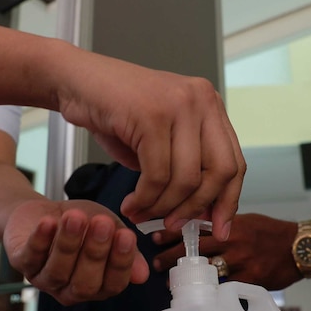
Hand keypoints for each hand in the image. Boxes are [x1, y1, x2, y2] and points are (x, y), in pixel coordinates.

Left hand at [2, 199, 149, 305]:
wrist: (44, 211)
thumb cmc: (82, 223)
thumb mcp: (111, 229)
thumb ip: (126, 249)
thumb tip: (142, 274)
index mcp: (98, 285)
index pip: (113, 284)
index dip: (121, 262)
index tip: (126, 236)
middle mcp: (71, 289)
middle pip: (85, 283)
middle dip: (95, 252)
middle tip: (103, 224)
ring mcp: (45, 280)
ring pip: (58, 271)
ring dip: (68, 243)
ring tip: (76, 218)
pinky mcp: (22, 263)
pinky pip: (31, 256)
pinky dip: (40, 239)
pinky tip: (48, 222)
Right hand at [55, 49, 245, 240]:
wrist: (75, 81)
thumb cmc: (114, 112)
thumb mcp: (161, 140)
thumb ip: (185, 169)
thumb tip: (204, 214)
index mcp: (210, 106)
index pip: (235, 162)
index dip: (228, 200)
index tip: (219, 229)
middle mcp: (201, 100)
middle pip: (221, 171)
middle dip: (197, 207)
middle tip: (175, 225)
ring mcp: (179, 104)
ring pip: (187, 178)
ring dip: (163, 207)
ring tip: (142, 214)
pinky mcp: (152, 115)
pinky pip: (157, 174)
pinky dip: (144, 198)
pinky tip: (132, 203)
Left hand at [151, 213, 299, 290]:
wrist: (300, 247)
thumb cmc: (272, 233)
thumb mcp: (246, 220)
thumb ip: (222, 224)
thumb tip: (194, 226)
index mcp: (230, 223)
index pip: (194, 227)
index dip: (173, 232)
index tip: (156, 236)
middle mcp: (233, 241)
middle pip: (194, 249)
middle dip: (171, 256)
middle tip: (155, 261)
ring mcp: (241, 262)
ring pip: (205, 269)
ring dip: (185, 276)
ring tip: (169, 281)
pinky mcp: (250, 280)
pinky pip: (224, 286)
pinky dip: (209, 290)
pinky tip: (196, 293)